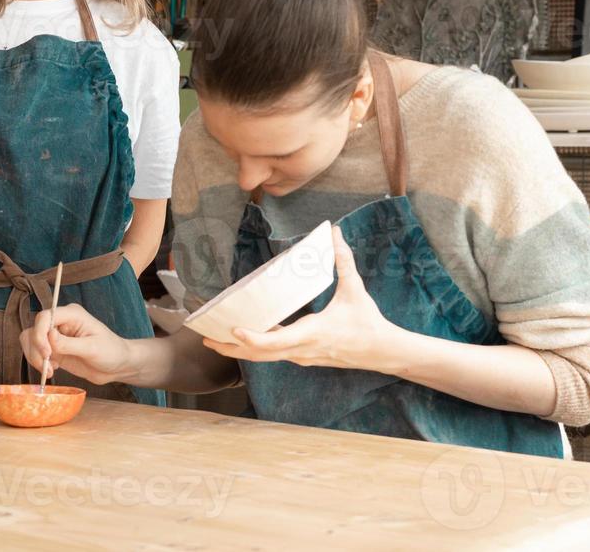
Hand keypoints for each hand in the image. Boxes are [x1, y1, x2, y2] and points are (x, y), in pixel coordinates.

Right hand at [20, 304, 133, 385]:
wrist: (116, 365)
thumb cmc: (111, 352)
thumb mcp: (92, 348)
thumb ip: (69, 343)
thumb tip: (49, 337)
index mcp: (72, 314)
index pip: (45, 317)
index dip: (40, 334)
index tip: (47, 353)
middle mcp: (61, 322)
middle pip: (34, 329)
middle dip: (36, 348)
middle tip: (48, 366)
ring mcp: (56, 335)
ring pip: (30, 340)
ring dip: (35, 357)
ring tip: (50, 370)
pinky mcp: (54, 349)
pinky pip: (35, 351)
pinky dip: (38, 362)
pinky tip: (53, 369)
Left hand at [202, 229, 395, 369]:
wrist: (383, 352)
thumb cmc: (368, 322)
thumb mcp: (355, 289)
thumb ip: (343, 259)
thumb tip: (334, 231)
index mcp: (312, 332)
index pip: (276, 341)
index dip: (253, 338)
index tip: (233, 330)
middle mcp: (302, 350)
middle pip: (261, 355)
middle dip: (231, 348)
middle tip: (206, 338)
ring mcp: (302, 357)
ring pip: (266, 358)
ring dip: (240, 350)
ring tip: (216, 340)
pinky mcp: (304, 358)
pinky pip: (274, 356)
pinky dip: (256, 349)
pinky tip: (244, 338)